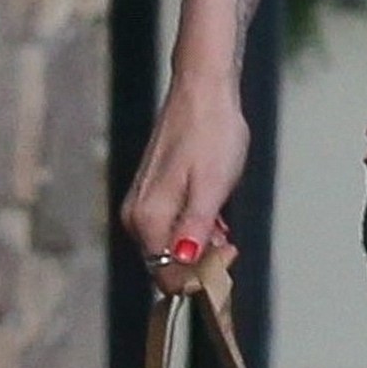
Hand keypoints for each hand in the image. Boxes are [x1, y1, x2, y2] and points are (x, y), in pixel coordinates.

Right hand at [122, 71, 247, 293]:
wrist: (204, 90)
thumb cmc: (211, 133)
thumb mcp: (212, 187)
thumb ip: (195, 230)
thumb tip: (184, 262)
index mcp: (147, 218)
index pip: (167, 274)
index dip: (199, 277)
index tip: (227, 257)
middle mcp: (136, 215)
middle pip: (165, 263)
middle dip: (199, 263)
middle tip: (230, 245)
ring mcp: (142, 202)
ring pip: (170, 244)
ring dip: (199, 245)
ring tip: (225, 228)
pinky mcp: (152, 192)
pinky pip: (171, 226)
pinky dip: (194, 228)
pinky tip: (214, 218)